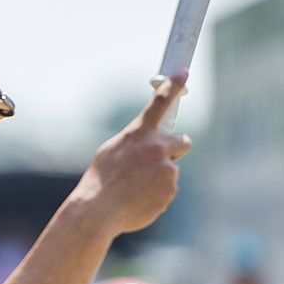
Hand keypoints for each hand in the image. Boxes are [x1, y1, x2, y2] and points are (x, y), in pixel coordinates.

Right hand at [68, 71, 192, 236]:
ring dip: (159, 176)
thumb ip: (134, 140)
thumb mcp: (112, 150)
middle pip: (183, 141)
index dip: (174, 84)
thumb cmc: (100, 180)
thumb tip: (147, 141)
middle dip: (174, 149)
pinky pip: (169, 189)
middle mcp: (157, 148)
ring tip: (136, 187)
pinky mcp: (170, 190)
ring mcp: (166, 169)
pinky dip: (158, 194)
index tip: (184, 73)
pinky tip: (139, 198)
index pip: (160, 102)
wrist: (99, 210)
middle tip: (157, 160)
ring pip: (172, 169)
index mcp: (139, 133)